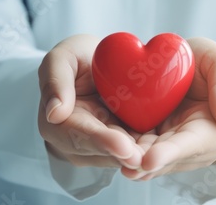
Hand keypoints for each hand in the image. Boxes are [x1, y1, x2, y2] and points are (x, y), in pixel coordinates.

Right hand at [38, 34, 142, 168]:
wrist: (99, 64)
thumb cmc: (78, 58)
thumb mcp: (62, 56)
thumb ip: (55, 79)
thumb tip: (54, 113)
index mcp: (58, 121)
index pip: (78, 134)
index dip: (100, 140)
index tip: (121, 144)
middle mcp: (74, 142)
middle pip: (100, 152)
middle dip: (122, 156)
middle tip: (143, 158)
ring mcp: (97, 148)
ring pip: (118, 157)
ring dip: (136, 158)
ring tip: (155, 158)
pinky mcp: (119, 147)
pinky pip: (132, 151)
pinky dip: (145, 151)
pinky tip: (161, 151)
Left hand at [121, 37, 215, 179]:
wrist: (181, 64)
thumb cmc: (201, 60)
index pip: (194, 143)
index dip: (171, 152)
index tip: (150, 159)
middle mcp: (200, 146)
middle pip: (171, 158)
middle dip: (147, 163)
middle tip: (125, 165)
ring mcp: (178, 150)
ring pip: (155, 162)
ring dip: (136, 164)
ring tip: (118, 163)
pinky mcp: (158, 147)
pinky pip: (143, 154)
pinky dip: (130, 156)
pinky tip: (115, 156)